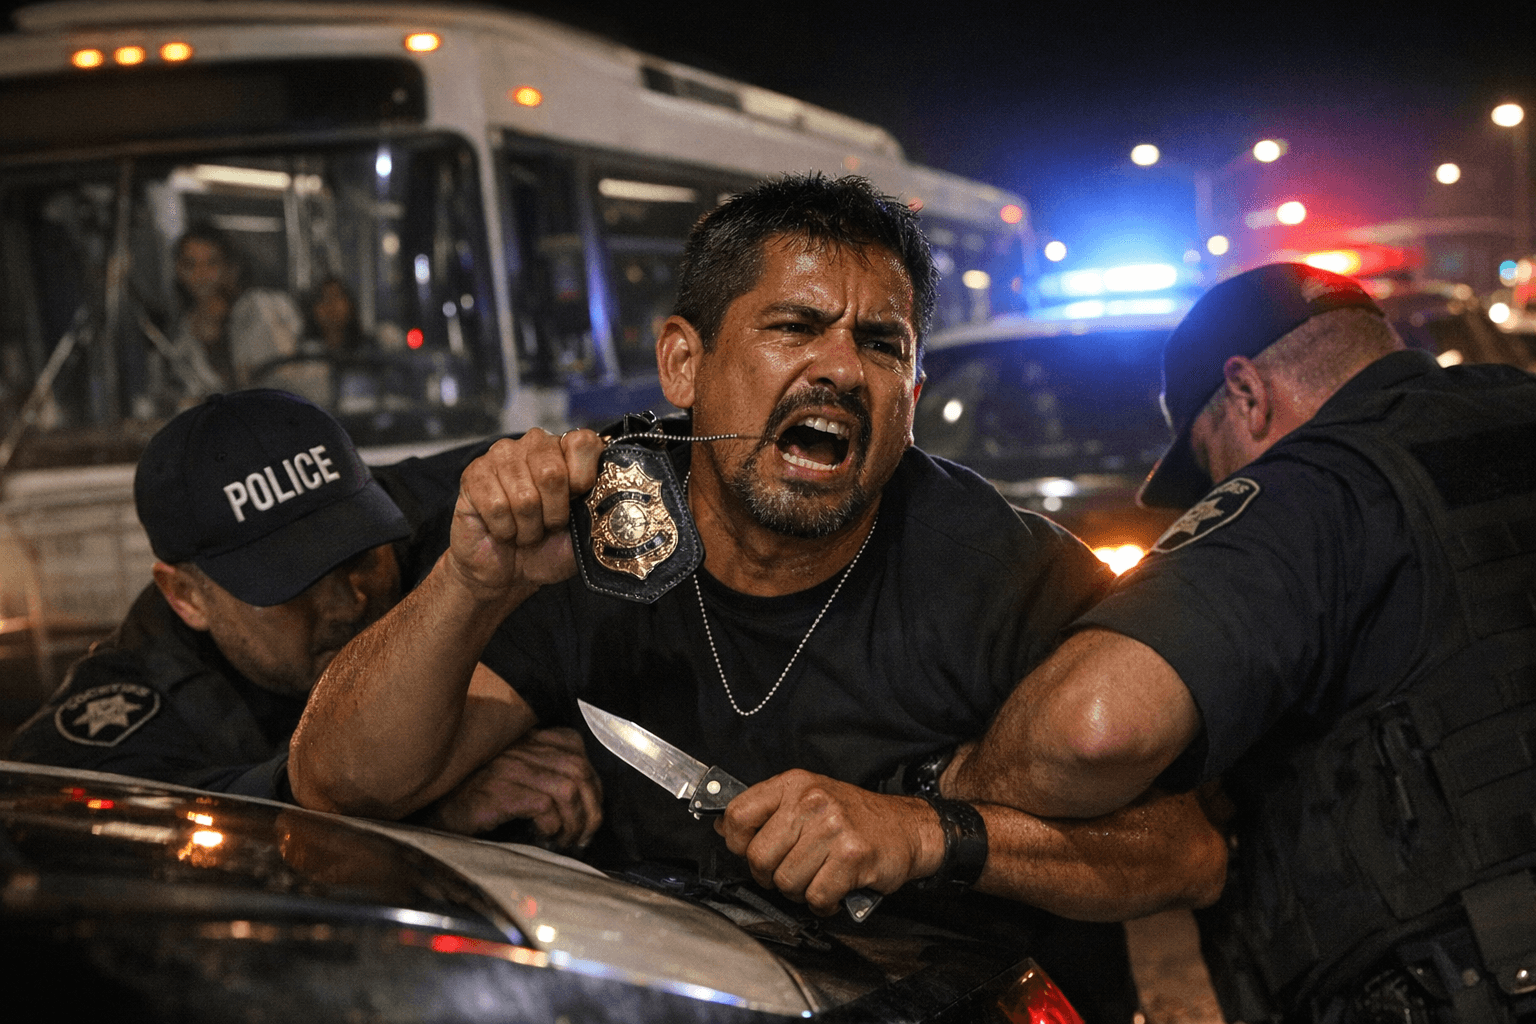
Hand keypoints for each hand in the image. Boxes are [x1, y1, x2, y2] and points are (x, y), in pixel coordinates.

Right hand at [424, 727, 603, 847]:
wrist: (435, 814)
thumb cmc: (479, 800)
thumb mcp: (516, 777)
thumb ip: (546, 774)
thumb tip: (586, 804)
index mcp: (527, 738)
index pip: (576, 749)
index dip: (592, 784)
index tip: (589, 811)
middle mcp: (520, 747)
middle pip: (579, 770)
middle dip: (590, 808)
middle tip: (582, 836)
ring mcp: (509, 767)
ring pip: (567, 788)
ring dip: (573, 821)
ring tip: (564, 840)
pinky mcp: (498, 791)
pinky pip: (544, 804)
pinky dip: (552, 825)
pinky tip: (543, 837)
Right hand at [448, 429, 604, 600]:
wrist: (509, 573)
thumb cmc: (549, 548)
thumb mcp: (586, 531)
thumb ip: (601, 507)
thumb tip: (617, 495)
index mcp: (566, 450)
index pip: (583, 442)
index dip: (583, 479)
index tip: (577, 502)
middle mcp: (534, 444)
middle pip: (552, 472)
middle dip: (554, 513)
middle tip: (548, 526)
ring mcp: (501, 455)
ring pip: (524, 495)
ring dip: (528, 527)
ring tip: (525, 530)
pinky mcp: (473, 474)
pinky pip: (497, 505)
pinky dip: (505, 529)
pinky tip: (504, 530)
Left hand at [715, 769, 942, 915]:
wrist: (907, 827)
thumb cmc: (854, 817)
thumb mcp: (808, 798)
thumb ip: (767, 812)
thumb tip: (723, 828)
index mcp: (794, 784)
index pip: (738, 814)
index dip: (738, 842)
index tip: (752, 851)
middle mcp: (811, 801)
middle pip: (758, 857)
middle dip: (771, 876)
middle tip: (792, 872)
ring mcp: (832, 827)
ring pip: (786, 882)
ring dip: (801, 891)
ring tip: (818, 877)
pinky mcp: (852, 856)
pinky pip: (817, 896)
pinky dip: (823, 903)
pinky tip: (834, 890)